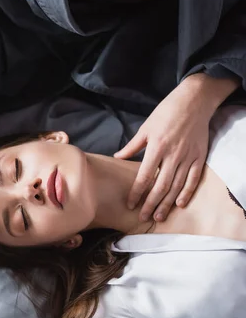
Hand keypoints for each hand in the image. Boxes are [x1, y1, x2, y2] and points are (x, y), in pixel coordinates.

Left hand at [114, 79, 211, 221]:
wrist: (194, 100)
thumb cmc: (167, 112)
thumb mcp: (146, 127)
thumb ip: (133, 145)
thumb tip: (118, 157)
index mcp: (156, 148)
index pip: (144, 177)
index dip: (136, 193)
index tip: (130, 204)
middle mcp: (172, 155)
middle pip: (160, 186)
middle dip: (150, 204)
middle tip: (143, 217)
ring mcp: (188, 157)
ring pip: (176, 186)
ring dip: (166, 203)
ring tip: (159, 216)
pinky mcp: (200, 157)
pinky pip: (194, 179)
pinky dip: (187, 192)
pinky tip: (180, 204)